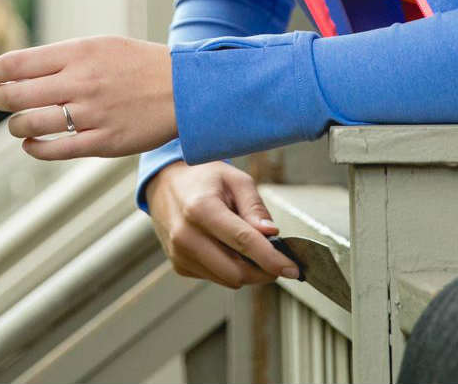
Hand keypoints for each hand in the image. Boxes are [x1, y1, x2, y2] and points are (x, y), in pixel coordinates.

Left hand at [0, 35, 175, 159]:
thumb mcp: (99, 46)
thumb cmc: (136, 65)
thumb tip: (16, 71)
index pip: (16, 63)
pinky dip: (35, 147)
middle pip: (15, 95)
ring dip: (15, 126)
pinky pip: (55, 149)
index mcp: (77, 54)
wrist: (184, 89)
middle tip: (0, 100)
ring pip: (29, 124)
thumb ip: (60, 58)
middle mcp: (80, 83)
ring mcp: (91, 114)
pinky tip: (31, 143)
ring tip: (19, 123)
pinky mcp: (103, 142)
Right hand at [144, 162, 298, 287]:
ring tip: (249, 247)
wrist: (165, 184)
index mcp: (201, 209)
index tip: (293, 269)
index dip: (273, 259)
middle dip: (264, 270)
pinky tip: (227, 248)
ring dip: (248, 271)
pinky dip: (229, 269)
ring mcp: (179, 254)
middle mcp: (185, 236)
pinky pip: (216, 277)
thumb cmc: (202, 178)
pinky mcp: (179, 265)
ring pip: (229, 279)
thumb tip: (272, 233)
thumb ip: (255, 207)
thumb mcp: (235, 179)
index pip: (244, 242)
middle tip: (277, 258)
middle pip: (237, 271)